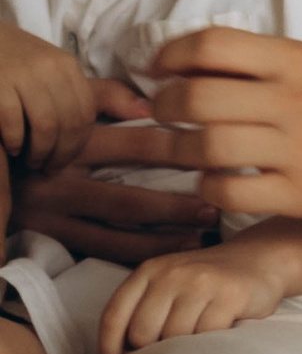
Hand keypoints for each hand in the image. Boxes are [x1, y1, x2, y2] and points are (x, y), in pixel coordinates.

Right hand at [0, 21, 96, 216]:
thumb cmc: (16, 66)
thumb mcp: (56, 76)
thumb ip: (100, 95)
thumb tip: (147, 113)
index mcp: (66, 66)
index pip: (87, 113)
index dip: (77, 143)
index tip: (65, 160)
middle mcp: (49, 67)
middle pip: (70, 122)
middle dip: (61, 153)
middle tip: (48, 167)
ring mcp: (21, 74)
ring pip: (46, 126)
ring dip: (38, 151)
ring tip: (30, 160)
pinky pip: (13, 123)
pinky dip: (14, 141)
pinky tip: (10, 147)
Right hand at [9, 84, 213, 257]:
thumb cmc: (35, 119)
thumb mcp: (62, 98)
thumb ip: (105, 95)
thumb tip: (151, 103)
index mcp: (70, 142)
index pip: (136, 145)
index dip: (179, 151)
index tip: (215, 157)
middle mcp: (58, 183)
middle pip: (129, 201)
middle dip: (175, 209)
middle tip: (214, 209)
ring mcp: (50, 217)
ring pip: (114, 238)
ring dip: (159, 242)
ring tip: (198, 240)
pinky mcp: (45, 239)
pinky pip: (94, 254)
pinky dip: (131, 258)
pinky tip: (161, 257)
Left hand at [93, 29, 301, 233]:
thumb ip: (266, 63)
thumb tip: (193, 58)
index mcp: (299, 61)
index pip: (214, 44)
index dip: (172, 56)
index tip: (159, 70)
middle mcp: (298, 100)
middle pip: (199, 97)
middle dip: (164, 107)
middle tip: (161, 114)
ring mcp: (300, 150)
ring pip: (207, 147)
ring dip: (177, 152)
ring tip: (179, 152)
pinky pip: (229, 192)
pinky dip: (209, 188)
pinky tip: (214, 182)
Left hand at [98, 232, 301, 353]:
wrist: (260, 260)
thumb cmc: (205, 284)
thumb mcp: (168, 286)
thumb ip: (142, 311)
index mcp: (148, 271)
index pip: (114, 316)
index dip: (109, 351)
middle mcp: (171, 273)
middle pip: (142, 333)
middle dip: (152, 352)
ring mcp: (201, 281)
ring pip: (175, 338)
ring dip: (184, 350)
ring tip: (197, 344)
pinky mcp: (230, 294)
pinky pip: (208, 337)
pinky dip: (210, 346)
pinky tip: (219, 337)